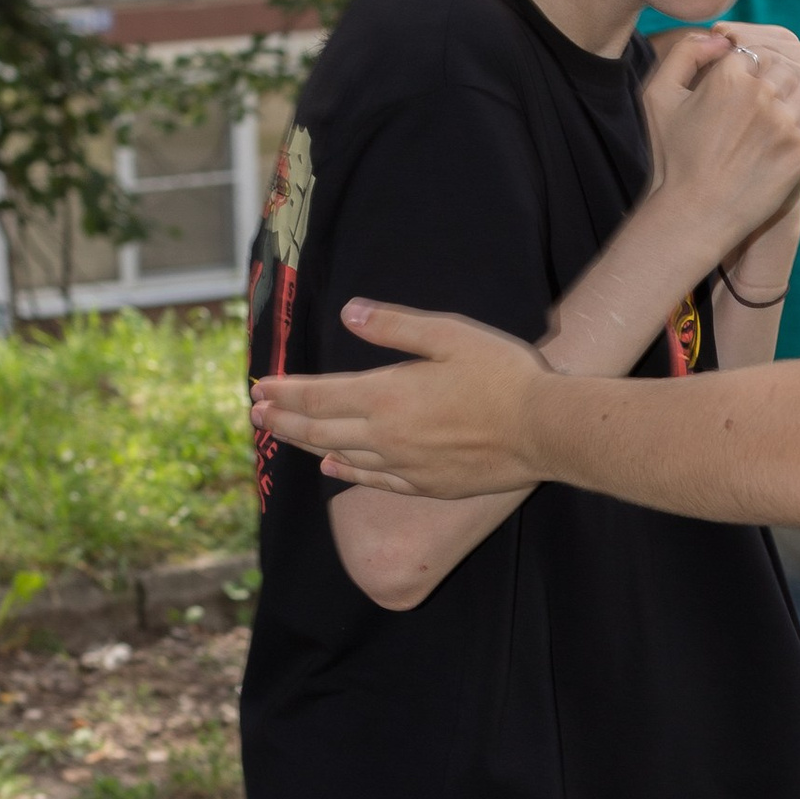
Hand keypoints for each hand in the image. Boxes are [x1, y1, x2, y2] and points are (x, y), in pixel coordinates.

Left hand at [249, 308, 545, 496]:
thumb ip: (394, 326)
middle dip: (284, 420)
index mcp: (387, 395)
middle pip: (320, 429)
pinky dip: (346, 473)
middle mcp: (386, 436)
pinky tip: (332, 468)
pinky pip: (373, 481)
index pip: (319, 395)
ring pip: (341, 456)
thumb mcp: (449, 334)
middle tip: (255, 415)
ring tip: (285, 435)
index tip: (258, 388)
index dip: (285, 392)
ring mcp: (405, 466)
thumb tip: (348, 313)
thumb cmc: (502, 375)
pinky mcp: (427, 485)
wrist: (544, 430)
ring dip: (307, 445)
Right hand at [642, 27, 799, 258]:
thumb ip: (684, 53)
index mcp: (728, 74)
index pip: (759, 49)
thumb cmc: (673, 158)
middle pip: (788, 65)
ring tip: (791, 110)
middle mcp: (760, 93)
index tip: (752, 83)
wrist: (694, 214)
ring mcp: (785, 121)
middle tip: (775, 96)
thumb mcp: (658, 96)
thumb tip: (721, 37)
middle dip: (782, 76)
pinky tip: (798, 133)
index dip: (757, 63)